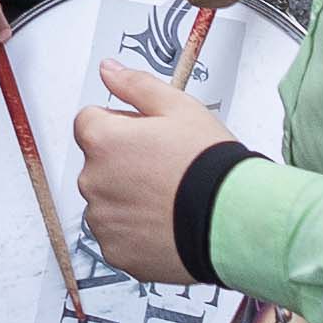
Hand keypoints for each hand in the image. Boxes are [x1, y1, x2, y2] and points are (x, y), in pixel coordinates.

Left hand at [72, 52, 238, 284]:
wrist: (233, 221)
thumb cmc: (209, 166)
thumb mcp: (179, 108)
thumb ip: (135, 86)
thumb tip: (108, 70)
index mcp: (103, 141)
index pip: (89, 121)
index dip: (121, 124)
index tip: (147, 135)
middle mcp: (93, 181)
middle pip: (98, 163)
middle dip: (124, 162)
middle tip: (166, 167)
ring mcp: (103, 221)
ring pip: (107, 201)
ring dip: (128, 198)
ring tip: (170, 198)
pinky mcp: (117, 252)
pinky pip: (118, 235)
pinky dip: (136, 231)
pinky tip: (166, 223)